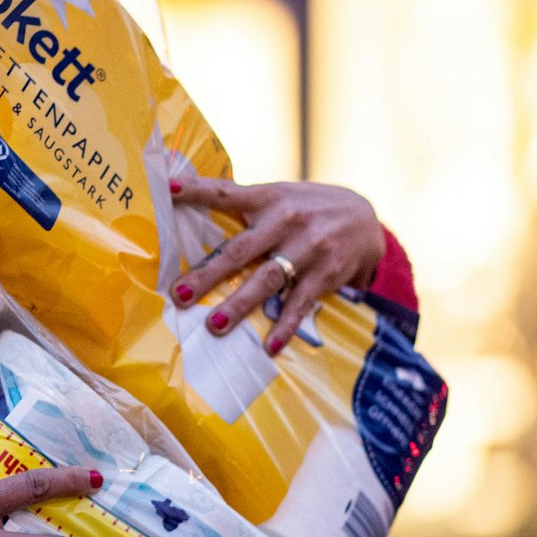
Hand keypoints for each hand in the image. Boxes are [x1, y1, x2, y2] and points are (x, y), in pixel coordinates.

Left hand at [167, 177, 384, 354]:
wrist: (366, 216)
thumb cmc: (307, 208)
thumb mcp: (280, 195)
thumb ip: (244, 205)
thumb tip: (188, 203)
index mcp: (268, 198)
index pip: (226, 192)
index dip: (198, 190)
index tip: (169, 190)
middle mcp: (286, 220)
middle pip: (240, 249)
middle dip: (209, 274)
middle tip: (180, 294)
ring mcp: (308, 247)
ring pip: (268, 279)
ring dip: (240, 305)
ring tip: (215, 326)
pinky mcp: (327, 272)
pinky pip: (300, 303)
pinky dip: (285, 327)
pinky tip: (270, 347)